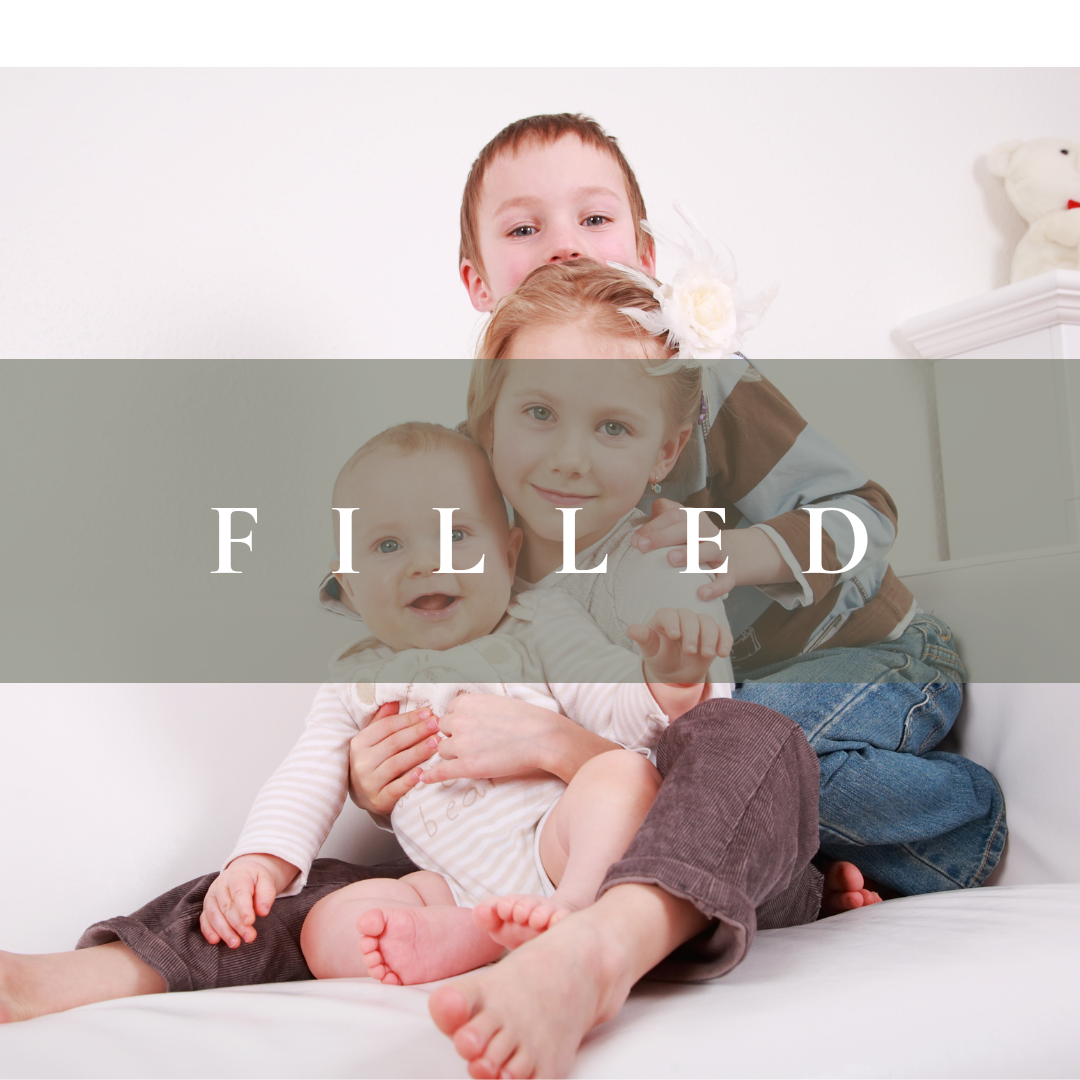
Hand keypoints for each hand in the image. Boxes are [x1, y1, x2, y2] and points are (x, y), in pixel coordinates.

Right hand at [200, 853, 297, 947]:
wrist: (242, 871)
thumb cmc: (255, 878)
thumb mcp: (266, 879)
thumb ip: (266, 894)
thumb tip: (263, 911)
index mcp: (237, 876)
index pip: (239, 893)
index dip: (244, 909)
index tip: (250, 922)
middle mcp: (221, 886)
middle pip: (227, 907)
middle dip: (238, 924)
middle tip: (250, 937)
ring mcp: (211, 896)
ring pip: (214, 915)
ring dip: (224, 931)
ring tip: (235, 943)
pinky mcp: (206, 907)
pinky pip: (204, 920)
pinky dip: (208, 931)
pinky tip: (216, 940)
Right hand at [348, 702, 440, 815]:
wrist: (363, 796)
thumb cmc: (372, 762)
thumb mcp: (372, 740)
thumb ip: (383, 720)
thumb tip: (394, 701)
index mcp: (360, 743)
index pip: (387, 726)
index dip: (409, 719)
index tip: (428, 712)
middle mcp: (361, 762)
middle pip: (394, 743)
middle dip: (417, 732)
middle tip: (437, 725)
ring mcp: (369, 782)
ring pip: (396, 764)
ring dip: (418, 752)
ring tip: (436, 743)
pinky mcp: (378, 800)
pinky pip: (395, 788)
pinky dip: (409, 780)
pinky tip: (423, 772)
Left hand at [418, 694, 616, 785]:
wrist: (543, 737)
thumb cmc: (526, 718)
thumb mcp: (496, 701)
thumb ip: (476, 706)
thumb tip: (462, 711)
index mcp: (466, 702)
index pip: (448, 712)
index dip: (459, 722)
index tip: (471, 728)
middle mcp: (459, 721)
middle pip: (443, 731)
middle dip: (454, 737)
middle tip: (475, 742)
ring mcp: (461, 745)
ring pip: (443, 750)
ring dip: (453, 753)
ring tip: (474, 755)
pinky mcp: (467, 766)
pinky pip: (442, 771)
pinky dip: (431, 775)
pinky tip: (424, 778)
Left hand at [629, 607, 725, 685]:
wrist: (677, 672)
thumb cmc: (661, 658)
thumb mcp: (651, 651)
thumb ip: (644, 639)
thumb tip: (631, 629)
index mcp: (665, 618)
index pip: (669, 614)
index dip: (672, 623)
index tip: (674, 636)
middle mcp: (683, 618)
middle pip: (690, 617)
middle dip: (692, 633)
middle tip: (690, 651)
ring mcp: (700, 625)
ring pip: (708, 621)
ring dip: (710, 637)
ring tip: (707, 654)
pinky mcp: (714, 634)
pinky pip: (723, 632)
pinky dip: (725, 641)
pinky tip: (723, 654)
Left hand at [632, 499, 793, 600]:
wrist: (733, 555)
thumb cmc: (695, 541)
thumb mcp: (682, 525)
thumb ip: (663, 516)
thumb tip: (642, 519)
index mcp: (695, 519)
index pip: (675, 515)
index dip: (654, 525)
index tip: (635, 539)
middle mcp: (709, 532)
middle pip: (689, 529)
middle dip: (664, 536)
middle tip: (642, 546)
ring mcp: (721, 553)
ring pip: (710, 549)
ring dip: (690, 553)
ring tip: (671, 559)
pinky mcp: (729, 573)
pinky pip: (725, 580)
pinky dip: (715, 587)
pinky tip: (701, 593)